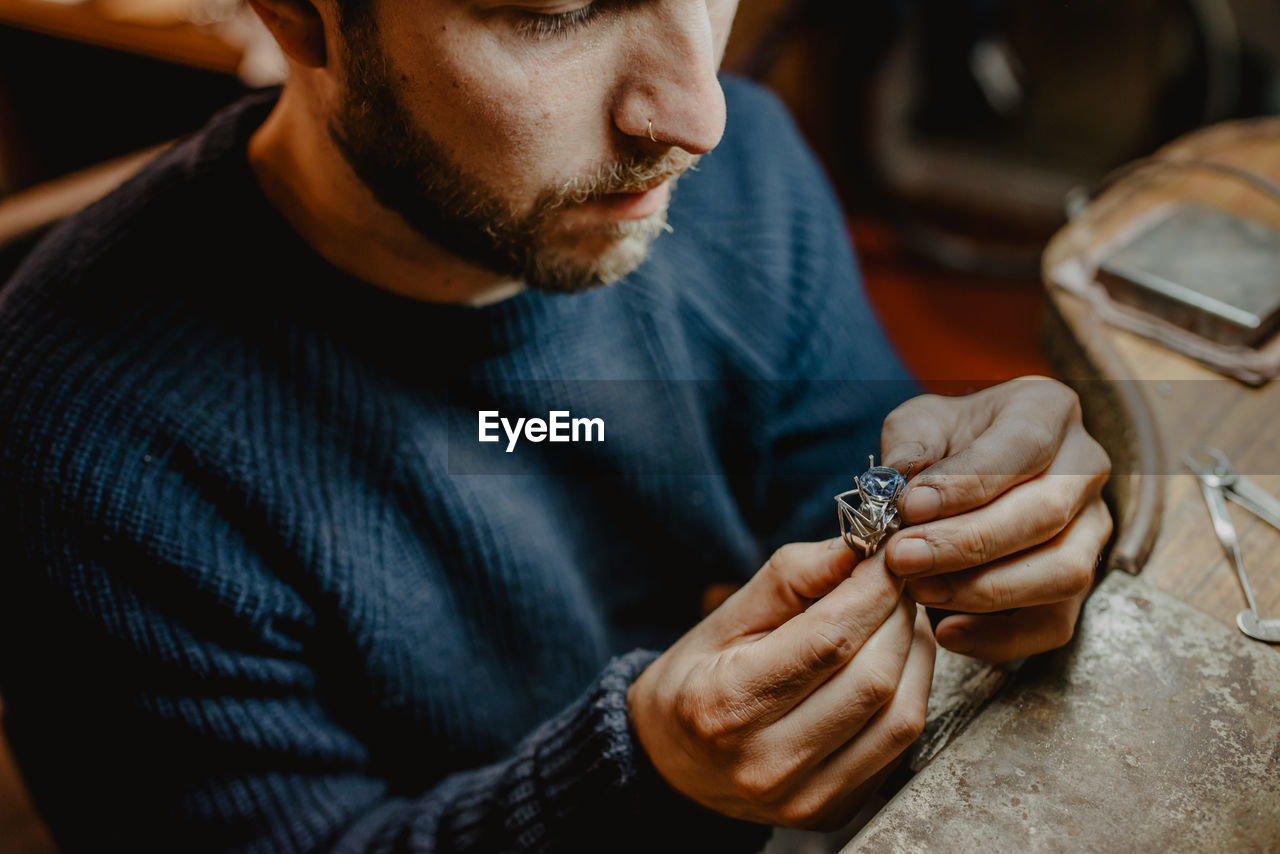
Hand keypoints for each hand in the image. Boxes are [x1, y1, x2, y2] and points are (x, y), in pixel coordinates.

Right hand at [628, 540, 935, 830]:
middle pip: (873, 678)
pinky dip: (910, 693)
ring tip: (899, 618)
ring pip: (901, 716)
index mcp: (727, 703)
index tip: (887, 556)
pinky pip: (900, 747)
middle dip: (898, 616)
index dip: (871, 591)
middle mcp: (768, 761)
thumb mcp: (725, 616)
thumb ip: (792, 577)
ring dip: (915, 655)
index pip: (828, 641)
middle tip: (896, 581)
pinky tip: (893, 662)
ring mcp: (806, 797)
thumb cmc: (698, 678)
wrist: (673, 764)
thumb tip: (860, 548)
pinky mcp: (837, 811)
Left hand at [880, 377, 1112, 662]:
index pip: (1022, 447)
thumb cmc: (946, 440)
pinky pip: (1055, 623)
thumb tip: (899, 485)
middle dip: (967, 544)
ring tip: (919, 590)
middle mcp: (1085, 467)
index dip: (966, 482)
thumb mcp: (919, 423)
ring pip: (1062, 572)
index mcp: (1048, 411)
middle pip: (1045, 515)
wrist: (968, 464)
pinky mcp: (1080, 583)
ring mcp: (1092, 528)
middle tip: (902, 557)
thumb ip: (909, 447)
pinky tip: (946, 632)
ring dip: (985, 590)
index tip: (909, 507)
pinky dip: (1001, 637)